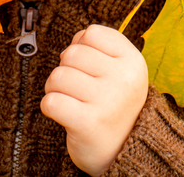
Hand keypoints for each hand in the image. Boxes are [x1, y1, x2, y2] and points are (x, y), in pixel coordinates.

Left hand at [41, 25, 148, 175]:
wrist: (124, 150)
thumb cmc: (115, 103)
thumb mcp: (123, 70)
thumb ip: (100, 48)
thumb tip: (72, 43)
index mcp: (133, 61)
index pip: (92, 33)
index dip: (82, 46)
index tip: (89, 67)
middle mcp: (124, 79)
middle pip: (72, 53)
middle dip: (66, 68)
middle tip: (77, 88)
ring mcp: (107, 101)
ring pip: (58, 76)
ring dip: (55, 88)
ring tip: (71, 100)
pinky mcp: (87, 123)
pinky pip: (51, 101)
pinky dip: (50, 107)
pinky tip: (64, 114)